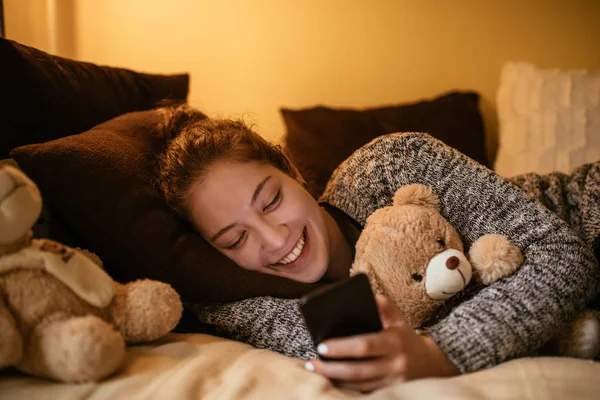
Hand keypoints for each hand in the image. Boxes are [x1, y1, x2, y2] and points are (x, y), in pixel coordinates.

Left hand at [305, 295, 457, 391]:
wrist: (431, 365)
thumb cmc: (405, 337)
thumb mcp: (398, 319)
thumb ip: (383, 305)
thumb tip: (365, 295)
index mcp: (394, 341)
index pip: (364, 345)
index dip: (341, 347)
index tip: (321, 346)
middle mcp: (395, 364)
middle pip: (358, 370)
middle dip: (331, 367)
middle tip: (312, 362)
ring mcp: (393, 382)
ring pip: (358, 384)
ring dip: (335, 378)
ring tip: (315, 370)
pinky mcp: (390, 392)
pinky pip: (363, 392)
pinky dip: (345, 387)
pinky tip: (330, 379)